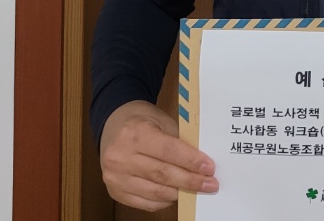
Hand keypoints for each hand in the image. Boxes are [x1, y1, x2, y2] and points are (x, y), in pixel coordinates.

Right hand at [99, 100, 218, 210]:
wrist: (112, 126)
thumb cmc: (142, 121)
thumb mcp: (161, 121)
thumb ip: (179, 141)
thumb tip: (201, 162)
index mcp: (135, 133)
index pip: (169, 151)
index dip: (191, 161)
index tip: (210, 168)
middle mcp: (121, 157)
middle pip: (162, 174)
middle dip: (190, 181)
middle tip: (210, 184)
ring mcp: (115, 177)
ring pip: (154, 192)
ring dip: (180, 193)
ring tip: (197, 190)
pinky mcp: (115, 191)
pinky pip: (144, 203)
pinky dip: (164, 201)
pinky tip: (177, 195)